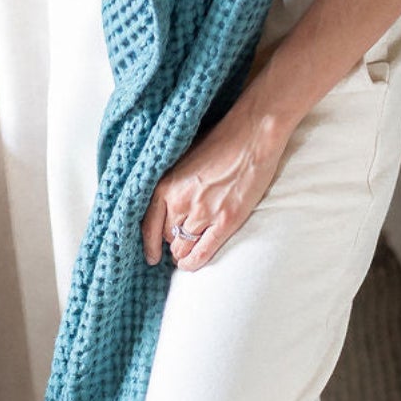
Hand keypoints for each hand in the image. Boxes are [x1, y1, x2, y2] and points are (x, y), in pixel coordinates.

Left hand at [141, 93, 292, 270]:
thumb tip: (168, 205)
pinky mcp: (225, 222)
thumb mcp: (184, 159)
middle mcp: (179, 202)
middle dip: (170, 241)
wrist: (252, 135)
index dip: (148, 243)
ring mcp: (203, 214)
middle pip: (166, 237)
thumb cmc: (221, 141)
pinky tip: (190, 265)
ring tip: (186, 251)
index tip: (150, 254)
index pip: (147, 224)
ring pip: (181, 247)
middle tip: (178, 240)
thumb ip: (173, 184)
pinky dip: (193, 263)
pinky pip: (202, 253)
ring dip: (183, 251)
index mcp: (166, 184)